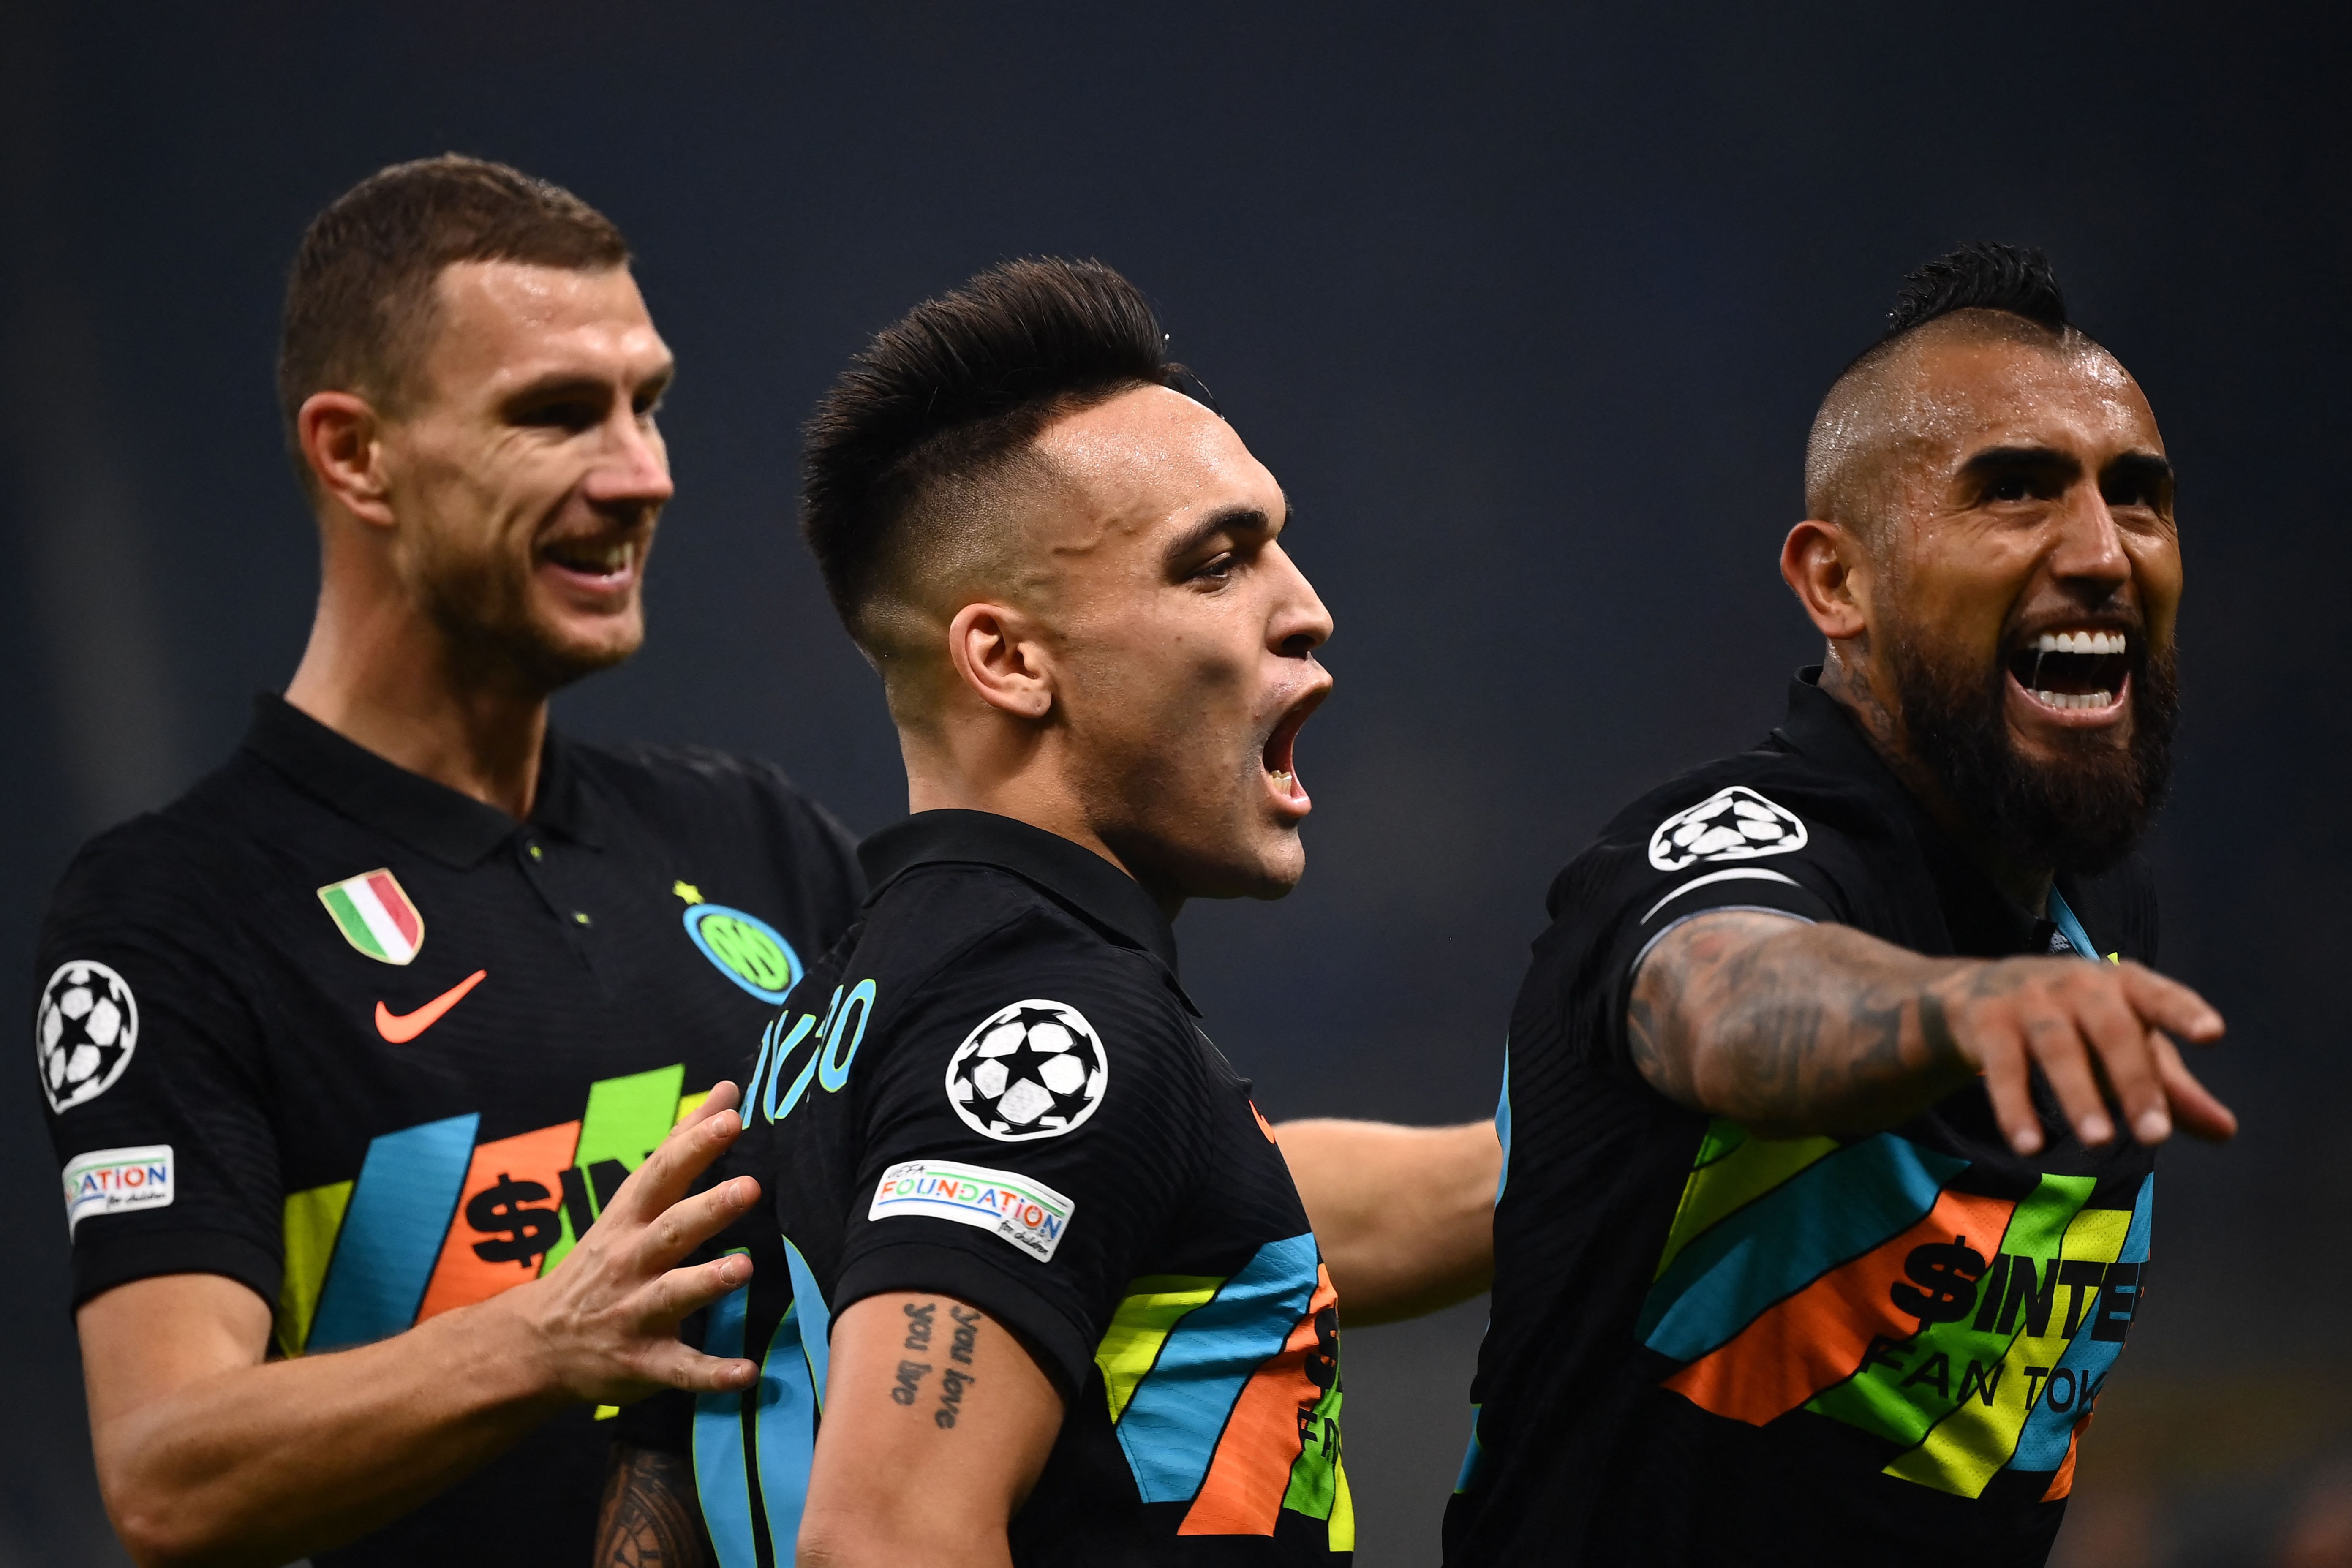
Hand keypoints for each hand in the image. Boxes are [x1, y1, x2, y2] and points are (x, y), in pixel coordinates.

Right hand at [506, 1081, 762, 1403]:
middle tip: (749, 1187)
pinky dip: (711, 1374)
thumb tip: (726, 1090)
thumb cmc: (603, 1260)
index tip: (731, 1115)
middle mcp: (629, 1263)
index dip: (695, 1144)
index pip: (661, 1174)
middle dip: (707, 1210)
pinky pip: (679, 1370)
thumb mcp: (631, 1202)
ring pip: (672, 1295)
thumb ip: (681, 1147)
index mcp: (628, 1221)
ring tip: (743, 1268)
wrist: (538, 1342)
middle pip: (670, 1230)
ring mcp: (632, 1313)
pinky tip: (747, 1374)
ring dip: (707, 1282)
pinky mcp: (641, 1362)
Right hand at [1926, 957, 2234, 1155]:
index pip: (2157, 994)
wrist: (1975, 994)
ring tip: (2099, 1142)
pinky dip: (2015, 1108)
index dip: (2183, 1011)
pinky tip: (2030, 1147)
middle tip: (2155, 1137)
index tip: (2213, 1033)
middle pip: (2111, 1030)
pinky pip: (2001, 1068)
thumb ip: (2172, 1089)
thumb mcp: (2126, 1046)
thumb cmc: (2077, 1025)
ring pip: (2057, 1047)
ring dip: (2078, 1095)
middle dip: (2134, 1082)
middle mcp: (2077, 984)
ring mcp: (2028, 1000)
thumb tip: (2227, 1133)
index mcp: (2122, 984)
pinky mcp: (1985, 1022)